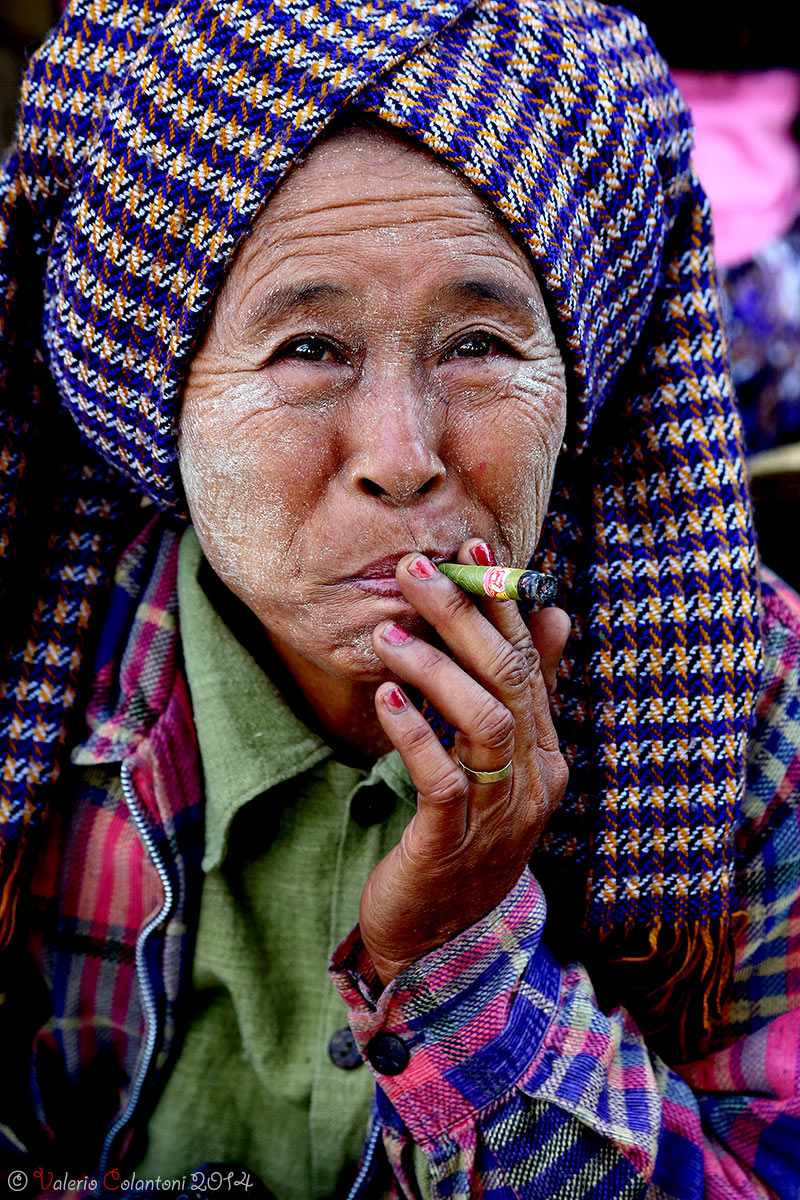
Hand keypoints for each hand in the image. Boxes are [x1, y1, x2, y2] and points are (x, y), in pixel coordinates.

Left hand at [361, 539, 569, 984]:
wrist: (438, 942)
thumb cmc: (462, 839)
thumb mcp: (498, 765)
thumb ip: (524, 697)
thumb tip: (555, 618)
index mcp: (544, 756)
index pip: (530, 664)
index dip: (503, 604)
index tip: (474, 551)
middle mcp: (532, 780)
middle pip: (509, 681)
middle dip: (464, 618)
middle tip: (416, 571)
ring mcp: (497, 813)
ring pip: (484, 721)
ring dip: (435, 667)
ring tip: (388, 631)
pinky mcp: (451, 842)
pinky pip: (442, 776)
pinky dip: (414, 730)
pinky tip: (386, 696)